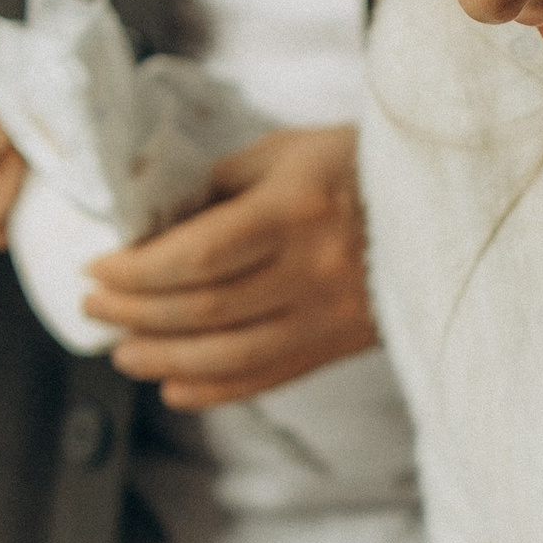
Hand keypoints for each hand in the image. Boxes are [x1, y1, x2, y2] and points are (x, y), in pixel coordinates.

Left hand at [86, 127, 376, 410]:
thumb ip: (217, 187)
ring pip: (231, 355)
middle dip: (136, 314)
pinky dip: (213, 390)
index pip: (198, 256)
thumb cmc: (357, 165)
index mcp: (297, 210)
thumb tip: (149, 226)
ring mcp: (331, 315)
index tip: (98, 267)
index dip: (137, 271)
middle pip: (206, 309)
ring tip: (123, 353)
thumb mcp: (285, 153)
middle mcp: (316, 270)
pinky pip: (268, 378)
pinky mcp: (340, 345)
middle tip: (95, 309)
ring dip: (164, 359)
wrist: (447, 206)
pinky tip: (173, 387)